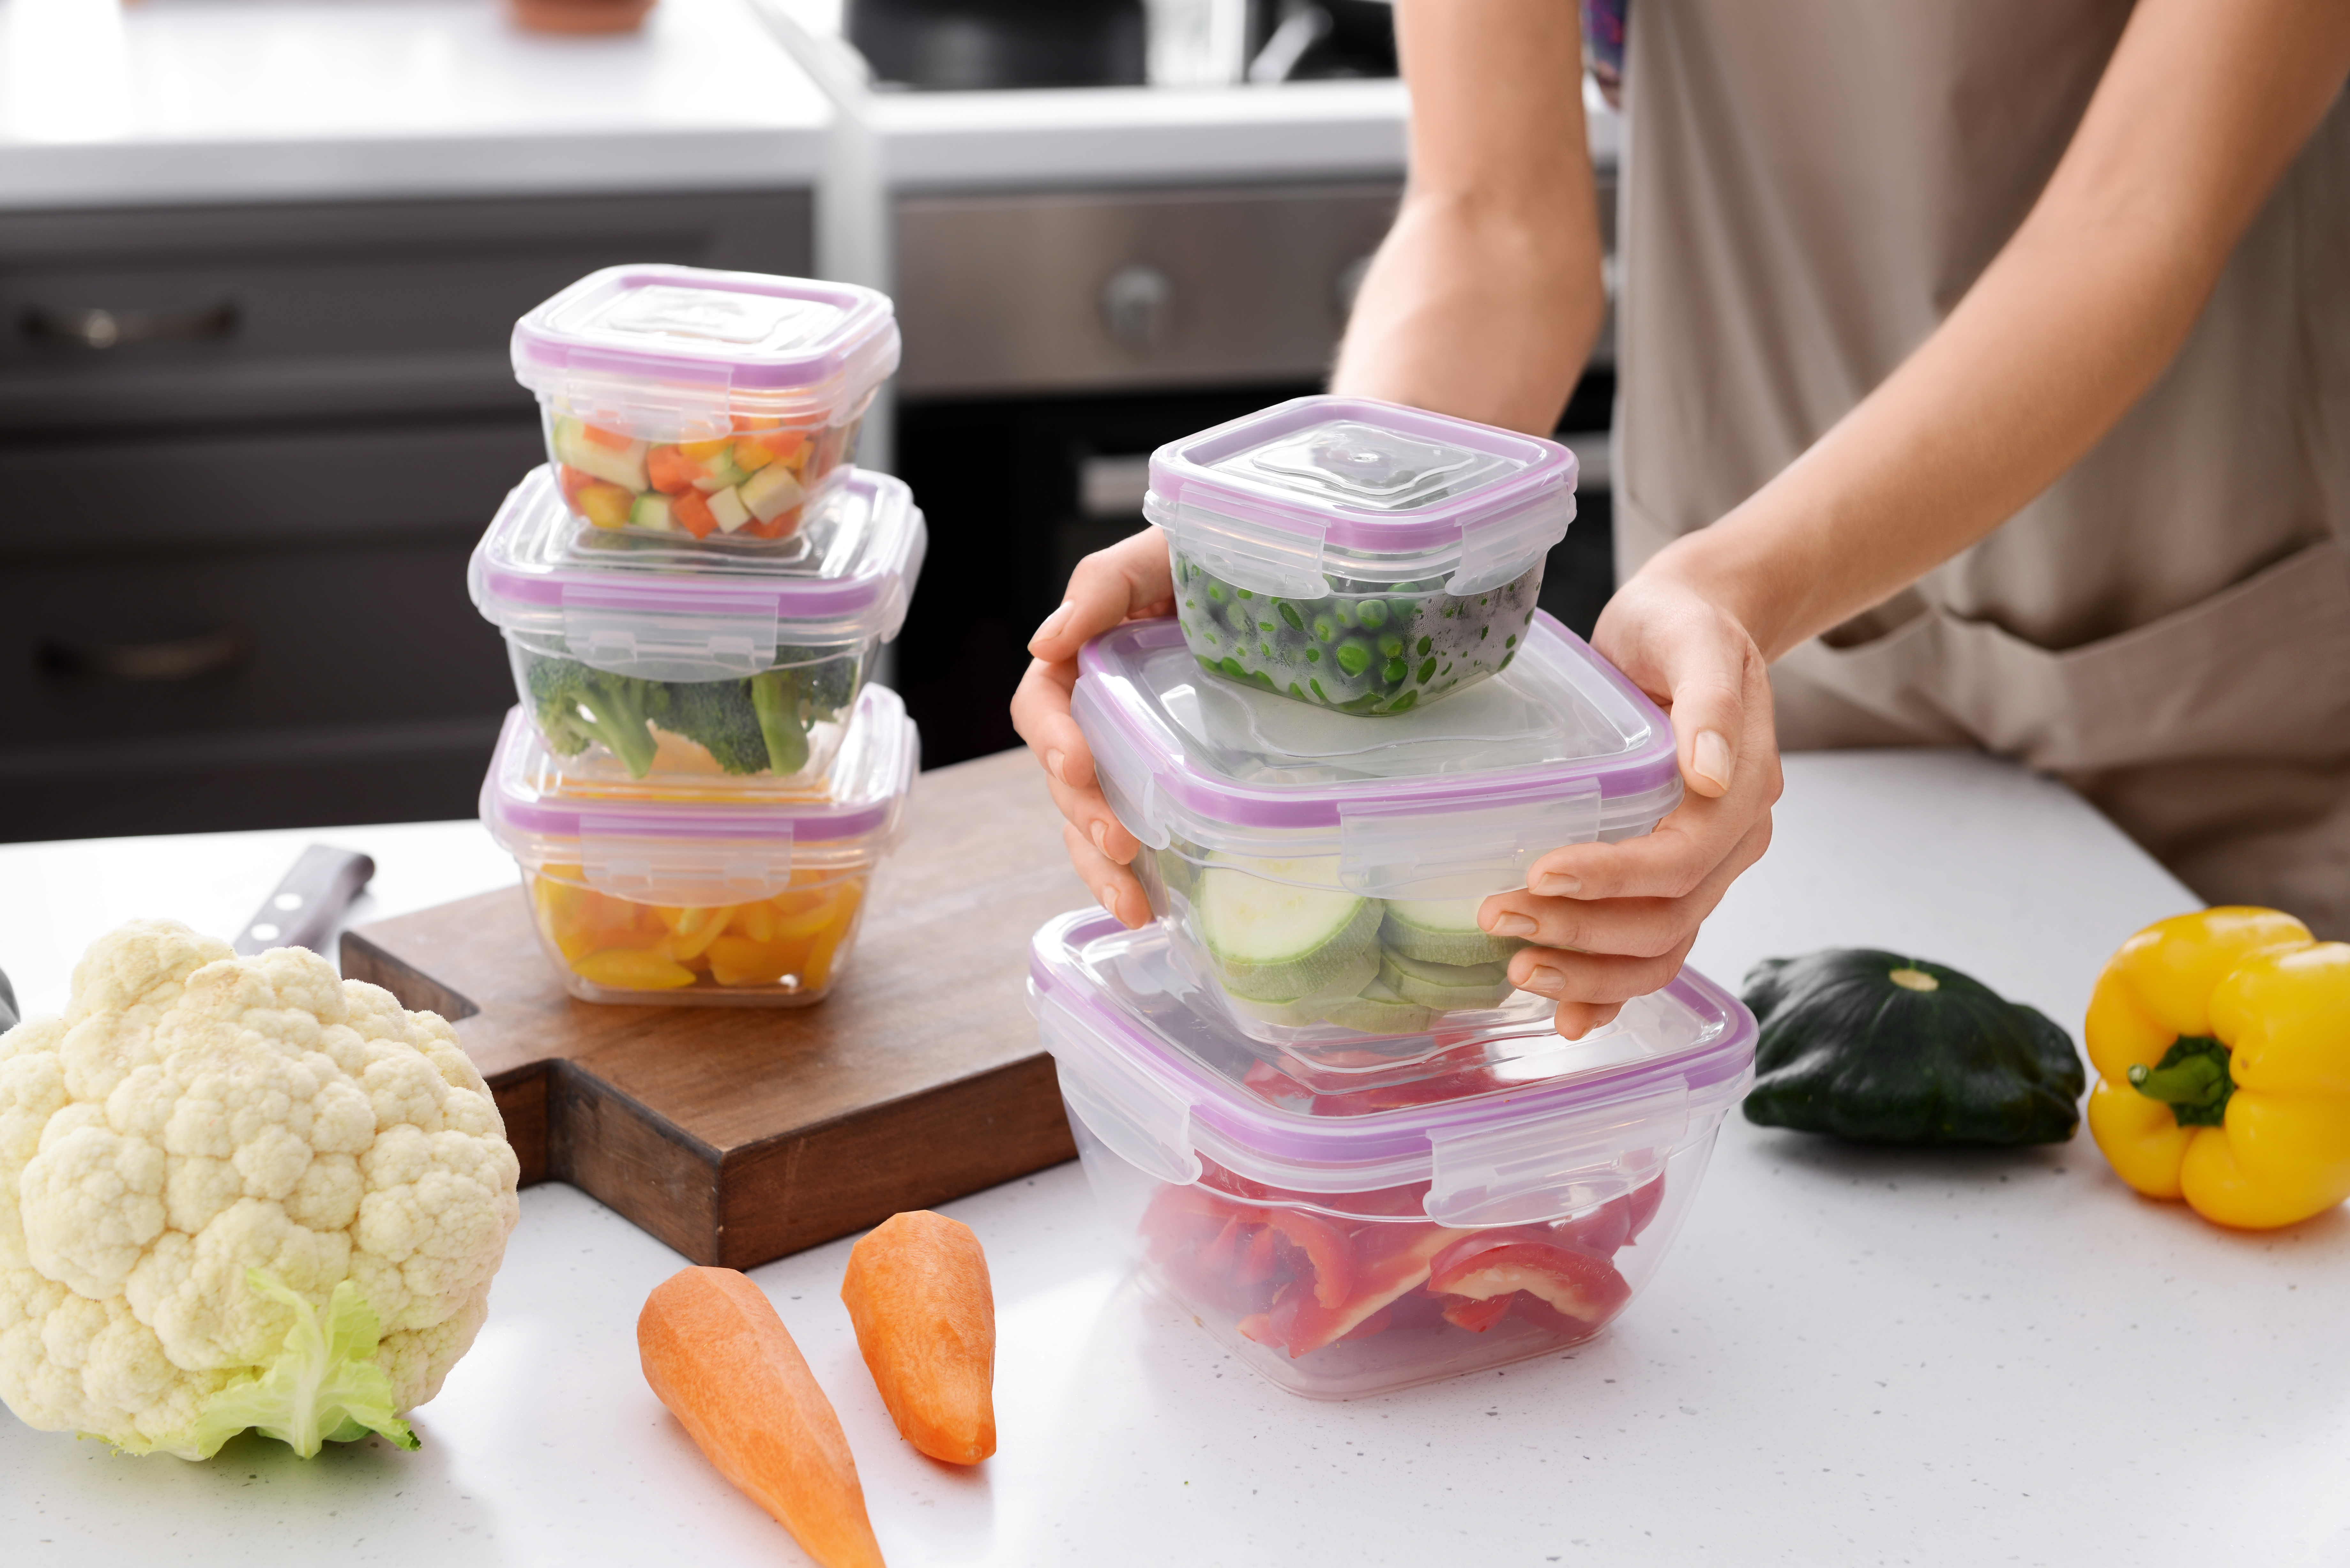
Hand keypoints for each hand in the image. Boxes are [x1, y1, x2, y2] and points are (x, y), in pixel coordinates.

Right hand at [1009, 528, 1174, 927]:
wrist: (1271, 581)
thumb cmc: (1205, 560)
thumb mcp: (1155, 556)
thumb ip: (1100, 588)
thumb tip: (1046, 643)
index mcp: (1079, 662)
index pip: (1041, 706)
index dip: (1052, 737)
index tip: (1077, 761)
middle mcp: (1095, 716)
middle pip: (1064, 778)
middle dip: (1084, 815)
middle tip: (1120, 843)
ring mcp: (1129, 755)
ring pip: (1090, 819)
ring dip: (1100, 865)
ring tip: (1132, 903)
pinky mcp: (1166, 784)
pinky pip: (1136, 835)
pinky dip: (1135, 877)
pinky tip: (1152, 909)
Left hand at [1476, 569, 1781, 1038]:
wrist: (1689, 627)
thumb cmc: (1685, 629)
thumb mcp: (1698, 639)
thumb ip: (1709, 702)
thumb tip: (1710, 772)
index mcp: (1743, 793)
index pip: (1679, 858)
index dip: (1612, 877)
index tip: (1540, 872)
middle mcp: (1730, 843)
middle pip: (1665, 919)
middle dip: (1581, 933)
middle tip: (1497, 917)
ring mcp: (1702, 869)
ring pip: (1658, 949)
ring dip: (1589, 975)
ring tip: (1515, 971)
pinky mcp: (1666, 876)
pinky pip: (1650, 952)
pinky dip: (1610, 992)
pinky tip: (1565, 1019)